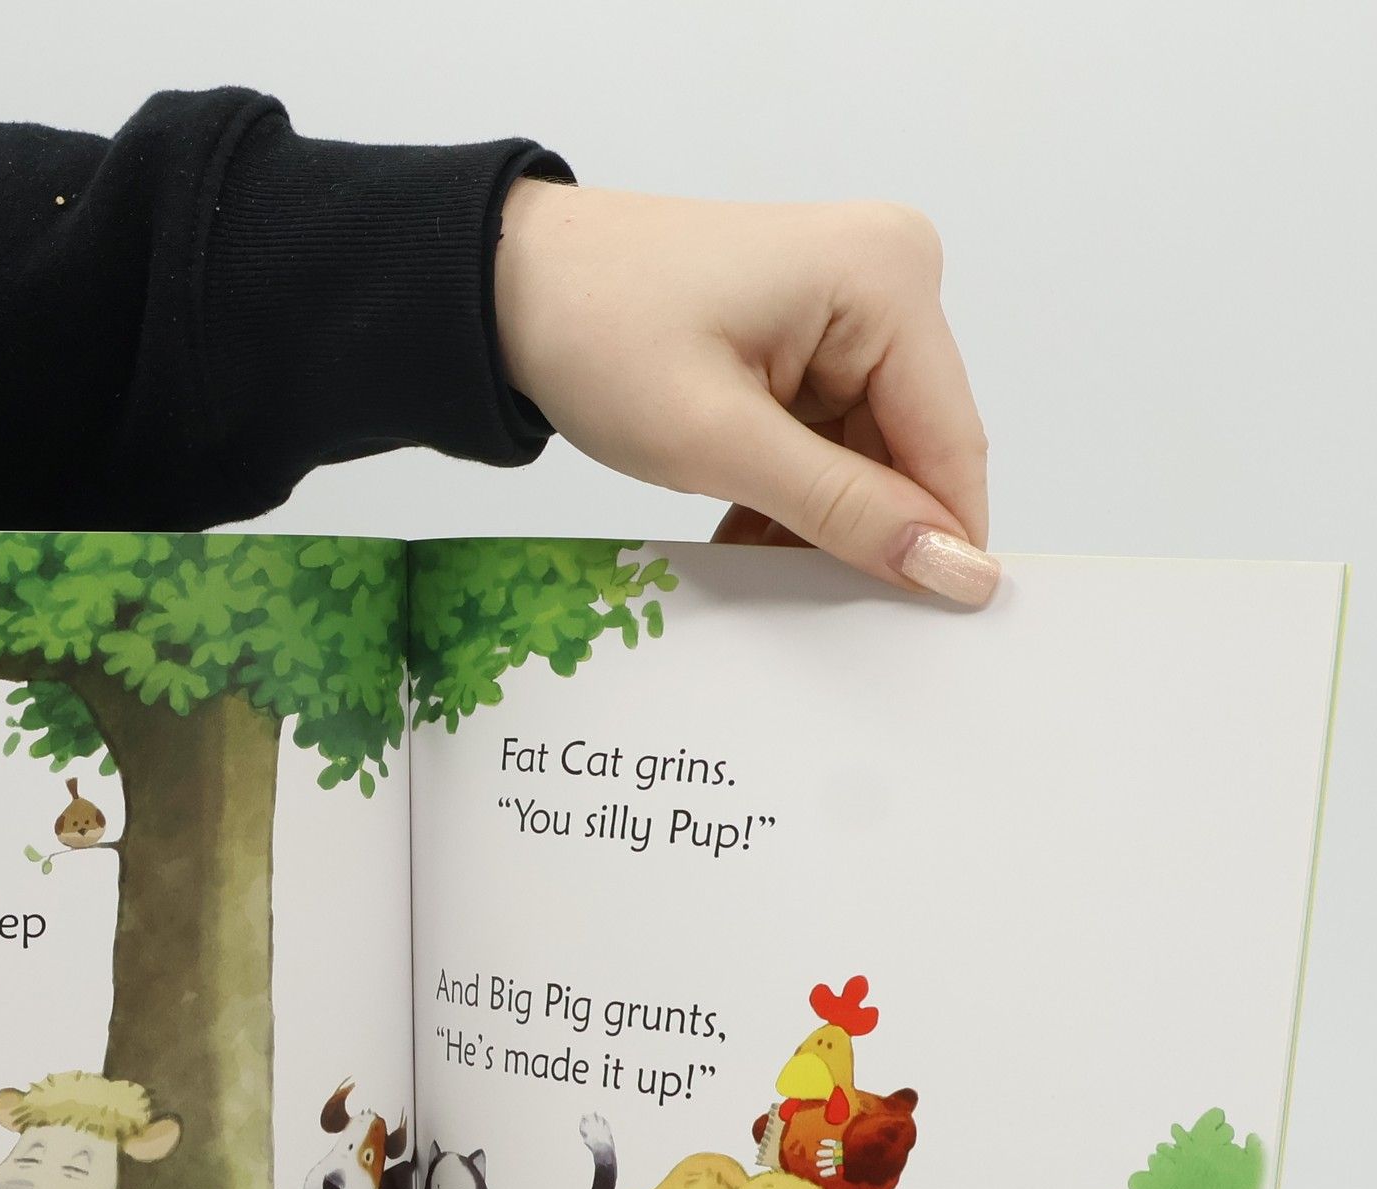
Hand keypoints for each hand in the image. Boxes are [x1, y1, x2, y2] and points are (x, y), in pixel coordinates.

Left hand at [494, 184, 996, 604]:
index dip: (939, 545)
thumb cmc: (596, 332)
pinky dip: (794, 496)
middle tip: (800, 599)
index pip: (950, 445)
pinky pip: (832, 442)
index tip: (919, 633)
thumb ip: (844, 509)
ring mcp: (853, 307)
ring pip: (869, 459)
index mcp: (887, 278)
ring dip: (817, 521)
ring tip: (750, 553)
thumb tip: (953, 569)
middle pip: (913, 452)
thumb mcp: (718, 442)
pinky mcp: (817, 337)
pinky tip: (746, 528)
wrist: (512, 284)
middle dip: (862, 531)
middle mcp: (890, 278)